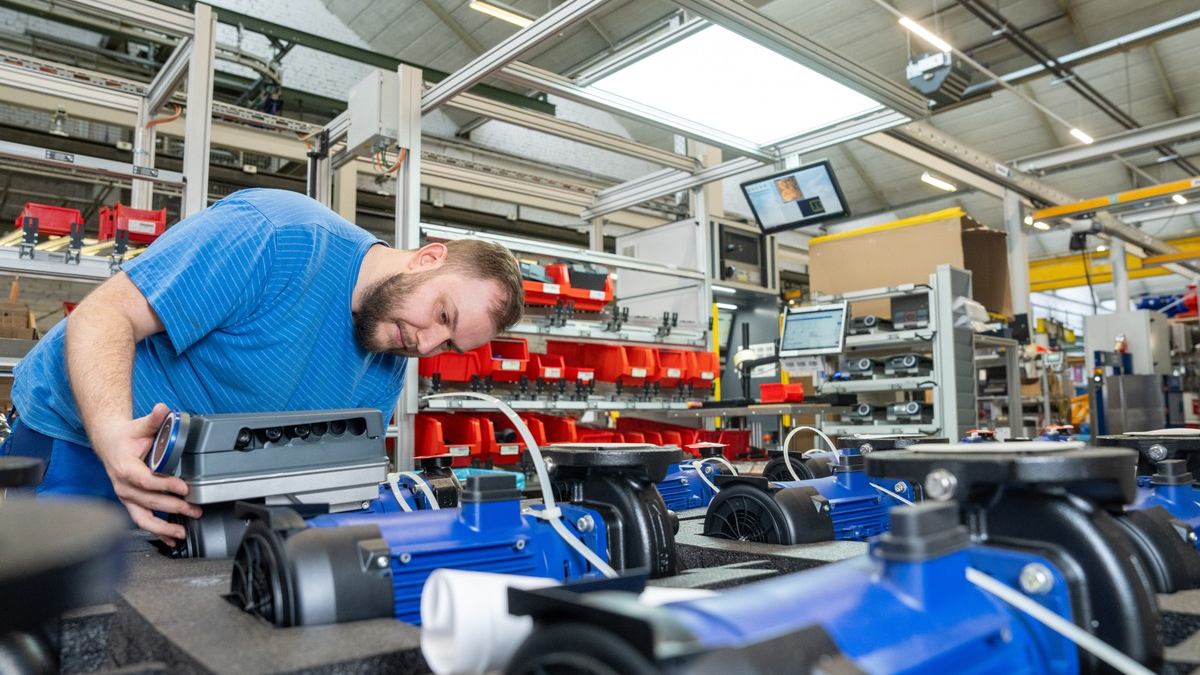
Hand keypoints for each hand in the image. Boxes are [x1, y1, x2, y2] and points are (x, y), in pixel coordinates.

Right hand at [91, 403, 202, 545]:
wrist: (110, 443)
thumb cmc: (126, 436)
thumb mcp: (140, 425)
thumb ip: (154, 419)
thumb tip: (163, 409)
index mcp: (125, 467)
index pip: (146, 480)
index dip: (165, 485)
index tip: (183, 488)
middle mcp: (123, 486)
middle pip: (148, 501)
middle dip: (172, 508)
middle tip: (193, 509)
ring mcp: (126, 497)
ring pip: (143, 518)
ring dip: (163, 527)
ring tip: (182, 532)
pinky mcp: (131, 503)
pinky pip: (142, 521)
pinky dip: (157, 532)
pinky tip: (171, 539)